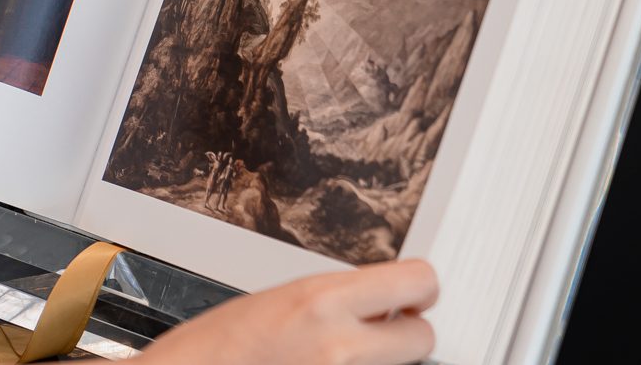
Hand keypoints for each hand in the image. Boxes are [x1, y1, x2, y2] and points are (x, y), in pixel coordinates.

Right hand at [141, 260, 436, 364]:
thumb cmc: (217, 349)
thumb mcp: (280, 301)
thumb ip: (335, 300)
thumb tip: (382, 301)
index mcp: (323, 301)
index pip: (417, 283)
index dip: (420, 287)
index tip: (415, 291)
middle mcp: (341, 347)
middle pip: (423, 338)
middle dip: (407, 334)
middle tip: (384, 331)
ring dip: (382, 362)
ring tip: (342, 356)